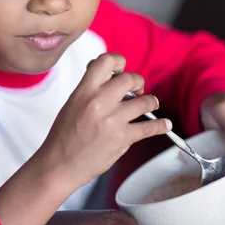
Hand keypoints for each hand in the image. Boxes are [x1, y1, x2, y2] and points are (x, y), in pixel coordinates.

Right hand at [40, 53, 171, 188]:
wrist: (60, 164)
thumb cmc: (63, 136)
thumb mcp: (72, 104)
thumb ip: (89, 89)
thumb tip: (107, 76)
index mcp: (84, 91)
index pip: (106, 61)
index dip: (118, 61)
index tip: (121, 67)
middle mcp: (100, 102)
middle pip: (130, 79)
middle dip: (137, 82)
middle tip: (137, 89)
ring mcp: (113, 120)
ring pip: (145, 101)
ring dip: (150, 102)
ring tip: (149, 104)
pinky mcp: (123, 138)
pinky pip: (150, 127)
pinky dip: (161, 125)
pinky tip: (164, 125)